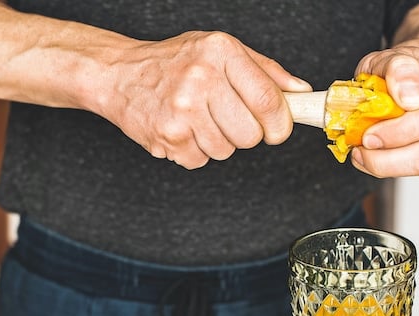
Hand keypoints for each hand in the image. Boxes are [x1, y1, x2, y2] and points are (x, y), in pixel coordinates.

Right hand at [94, 31, 310, 168]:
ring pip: (226, 151)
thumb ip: (264, 71)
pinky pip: (200, 160)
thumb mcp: (220, 51)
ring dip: (217, 142)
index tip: (277, 130)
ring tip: (198, 120)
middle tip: (226, 119)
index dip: (280, 124)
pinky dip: (194, 151)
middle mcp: (201, 78)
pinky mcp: (168, 135)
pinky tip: (182, 130)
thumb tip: (299, 93)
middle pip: (250, 135)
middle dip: (245, 134)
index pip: (269, 100)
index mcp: (220, 52)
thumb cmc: (173, 62)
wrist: (119, 74)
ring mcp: (183, 109)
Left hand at [349, 45, 418, 176]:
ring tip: (361, 151)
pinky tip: (367, 153)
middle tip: (362, 144)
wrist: (409, 74)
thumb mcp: (392, 56)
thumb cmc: (400, 69)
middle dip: (388, 157)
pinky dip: (381, 166)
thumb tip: (409, 95)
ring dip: (383, 165)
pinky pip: (408, 170)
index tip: (369, 132)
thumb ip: (399, 68)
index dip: (398, 132)